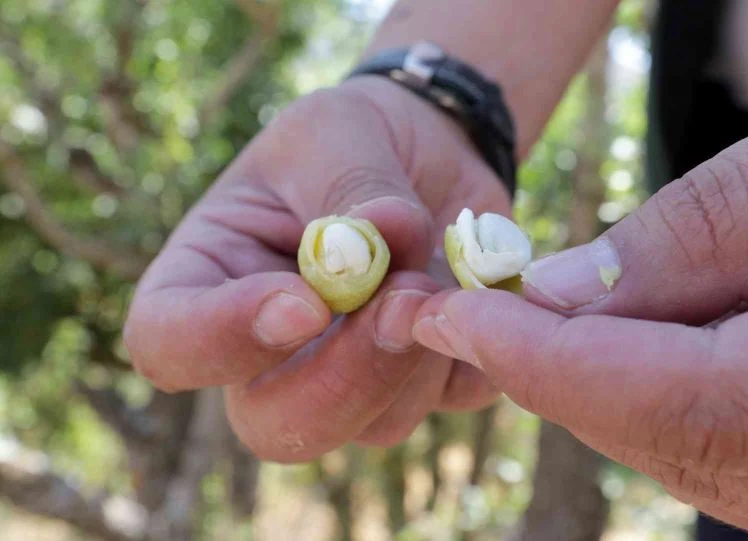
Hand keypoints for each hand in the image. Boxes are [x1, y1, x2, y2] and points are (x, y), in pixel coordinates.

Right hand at [123, 76, 507, 461]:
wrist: (425, 147)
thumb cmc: (353, 134)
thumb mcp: (336, 132)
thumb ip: (351, 187)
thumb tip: (386, 236)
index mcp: (209, 280)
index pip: (169, 344)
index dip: (224, 340)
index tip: (302, 303)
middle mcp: (266, 350)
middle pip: (274, 424)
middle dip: (345, 376)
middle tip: (402, 299)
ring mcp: (343, 375)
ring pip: (374, 425)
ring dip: (419, 353)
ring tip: (441, 266)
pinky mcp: (417, 376)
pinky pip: (449, 399)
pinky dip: (473, 345)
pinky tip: (470, 285)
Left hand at [413, 116, 747, 537]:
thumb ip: (695, 244)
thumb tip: (556, 296)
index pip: (668, 400)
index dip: (543, 359)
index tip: (453, 314)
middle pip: (660, 432)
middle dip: (547, 372)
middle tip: (462, 314)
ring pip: (677, 446)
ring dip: (585, 384)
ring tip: (513, 321)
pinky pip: (714, 445)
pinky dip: (642, 394)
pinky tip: (610, 341)